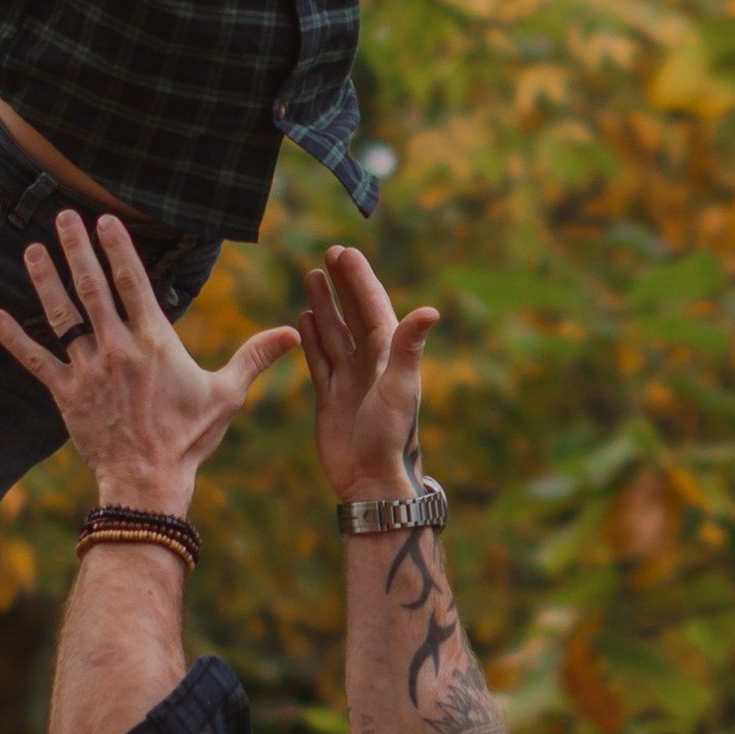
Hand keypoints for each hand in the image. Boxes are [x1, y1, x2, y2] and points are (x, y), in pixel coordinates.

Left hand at [0, 213, 298, 509]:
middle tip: (64, 216)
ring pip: (61, 316)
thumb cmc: (188, 438)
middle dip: (77, 248)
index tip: (105, 219)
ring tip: (32, 249)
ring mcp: (88, 370)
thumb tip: (293, 333)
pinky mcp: (65, 393)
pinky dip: (15, 338)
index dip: (118, 247)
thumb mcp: (226, 395)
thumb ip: (254, 357)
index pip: (133, 282)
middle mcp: (117, 348)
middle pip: (92, 287)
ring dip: (45, 280)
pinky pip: (36, 361)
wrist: (148, 481)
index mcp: (154, 341)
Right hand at [301, 242, 439, 504]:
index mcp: (388, 355)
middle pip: (353, 313)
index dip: (359, 279)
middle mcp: (369, 363)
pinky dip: (312, 339)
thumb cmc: (391, 437)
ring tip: (311, 276)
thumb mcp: (400, 388)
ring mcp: (349, 379)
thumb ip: (409, 348)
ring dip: (324, 305)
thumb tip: (430, 310)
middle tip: (330, 253)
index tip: (344, 253)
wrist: (371, 480)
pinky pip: (320, 359)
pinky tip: (304, 319)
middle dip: (342, 284)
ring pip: (334, 332)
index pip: (373, 306)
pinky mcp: (330, 397)